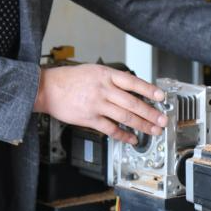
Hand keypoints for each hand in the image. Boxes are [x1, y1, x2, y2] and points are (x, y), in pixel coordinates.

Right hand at [33, 64, 167, 143]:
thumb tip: (132, 88)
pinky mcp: (89, 119)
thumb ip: (113, 79)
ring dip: (141, 125)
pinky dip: (123, 135)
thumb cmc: (70, 79)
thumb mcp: (94, 71)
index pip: (133, 82)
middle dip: (150, 113)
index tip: (161, 97)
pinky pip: (110, 129)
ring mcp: (97, 105)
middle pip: (133, 102)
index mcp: (106, 75)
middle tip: (162, 120)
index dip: (149, 90)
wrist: (48, 88)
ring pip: (125, 116)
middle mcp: (104, 89)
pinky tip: (131, 138)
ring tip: (152, 130)